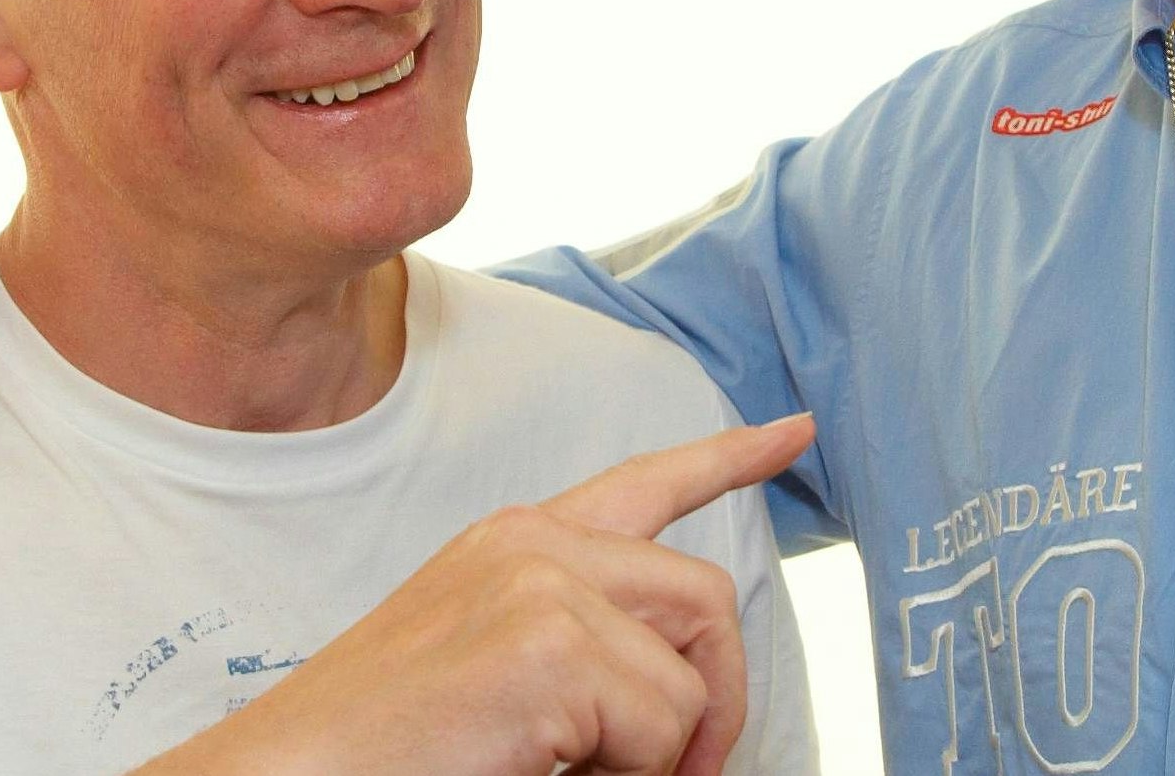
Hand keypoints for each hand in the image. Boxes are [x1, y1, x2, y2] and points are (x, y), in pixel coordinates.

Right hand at [143, 414, 815, 775]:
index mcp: (514, 545)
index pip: (644, 484)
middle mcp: (531, 544)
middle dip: (716, 698)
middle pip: (706, 597)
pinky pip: (662, 728)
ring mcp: (540, 585)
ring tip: (575, 773)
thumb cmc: (380, 749)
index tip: (794, 432)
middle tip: (675, 773)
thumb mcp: (494, 669)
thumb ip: (584, 648)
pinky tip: (544, 770)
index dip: (730, 458)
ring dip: (660, 755)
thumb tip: (685, 694)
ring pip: (691, 678)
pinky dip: (630, 775)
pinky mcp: (546, 645)